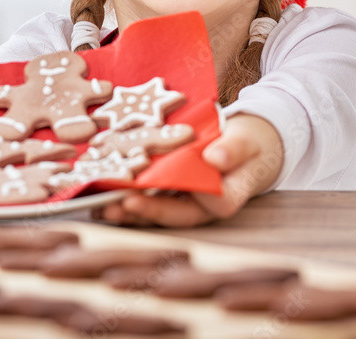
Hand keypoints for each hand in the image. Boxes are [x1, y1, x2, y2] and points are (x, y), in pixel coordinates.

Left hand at [97, 114, 282, 226]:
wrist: (247, 146)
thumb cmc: (250, 144)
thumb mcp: (247, 141)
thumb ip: (234, 149)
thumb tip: (215, 158)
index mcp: (228, 194)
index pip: (215, 203)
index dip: (191, 199)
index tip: (167, 189)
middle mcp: (205, 205)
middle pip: (178, 214)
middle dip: (148, 211)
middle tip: (121, 204)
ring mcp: (187, 202)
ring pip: (159, 211)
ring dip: (131, 211)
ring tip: (105, 207)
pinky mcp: (172, 195)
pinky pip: (150, 199)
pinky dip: (128, 197)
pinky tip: (105, 195)